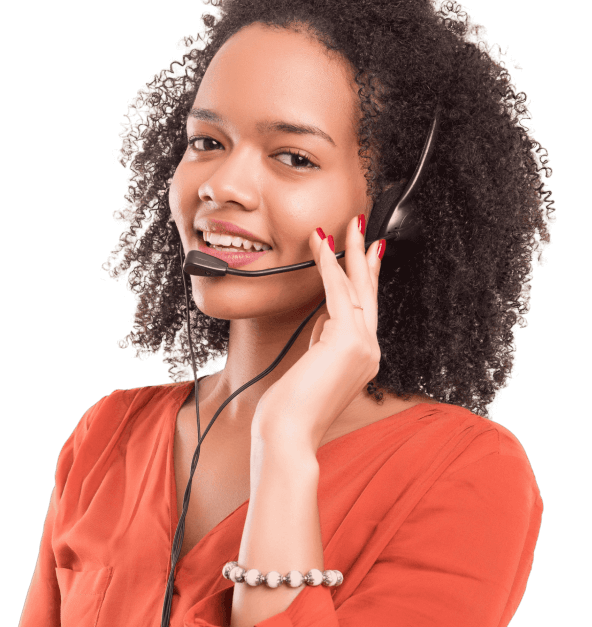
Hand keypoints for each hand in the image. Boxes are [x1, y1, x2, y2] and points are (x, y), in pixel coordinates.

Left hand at [252, 213, 384, 452]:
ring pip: (358, 289)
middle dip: (365, 258)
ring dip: (350, 253)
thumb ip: (324, 340)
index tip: (366, 255)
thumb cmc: (293, 407)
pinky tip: (323, 246)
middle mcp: (370, 351)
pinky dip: (329, 266)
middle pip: (370, 295)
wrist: (289, 433)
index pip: (366, 310)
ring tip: (347, 227)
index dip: (366, 279)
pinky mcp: (349, 341)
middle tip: (362, 229)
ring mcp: (364, 347)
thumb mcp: (313, 366)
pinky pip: (338, 294)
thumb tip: (325, 315)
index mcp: (363, 358)